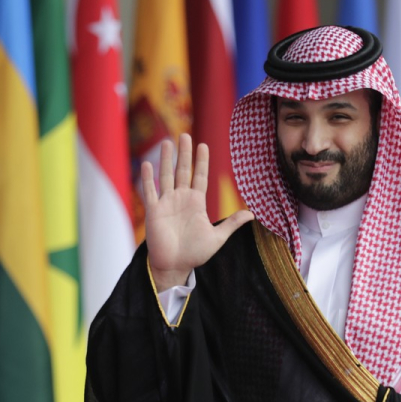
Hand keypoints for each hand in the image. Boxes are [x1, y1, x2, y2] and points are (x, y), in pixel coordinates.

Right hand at [141, 133, 253, 290]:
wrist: (175, 266)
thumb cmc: (195, 253)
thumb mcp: (218, 237)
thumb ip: (232, 224)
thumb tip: (252, 214)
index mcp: (196, 203)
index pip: (200, 177)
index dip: (202, 162)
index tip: (203, 145)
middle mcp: (181, 199)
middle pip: (182, 171)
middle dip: (184, 154)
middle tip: (185, 135)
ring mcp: (166, 204)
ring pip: (166, 176)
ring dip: (166, 160)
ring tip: (167, 142)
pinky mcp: (154, 211)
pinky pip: (150, 191)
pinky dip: (148, 178)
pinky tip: (148, 164)